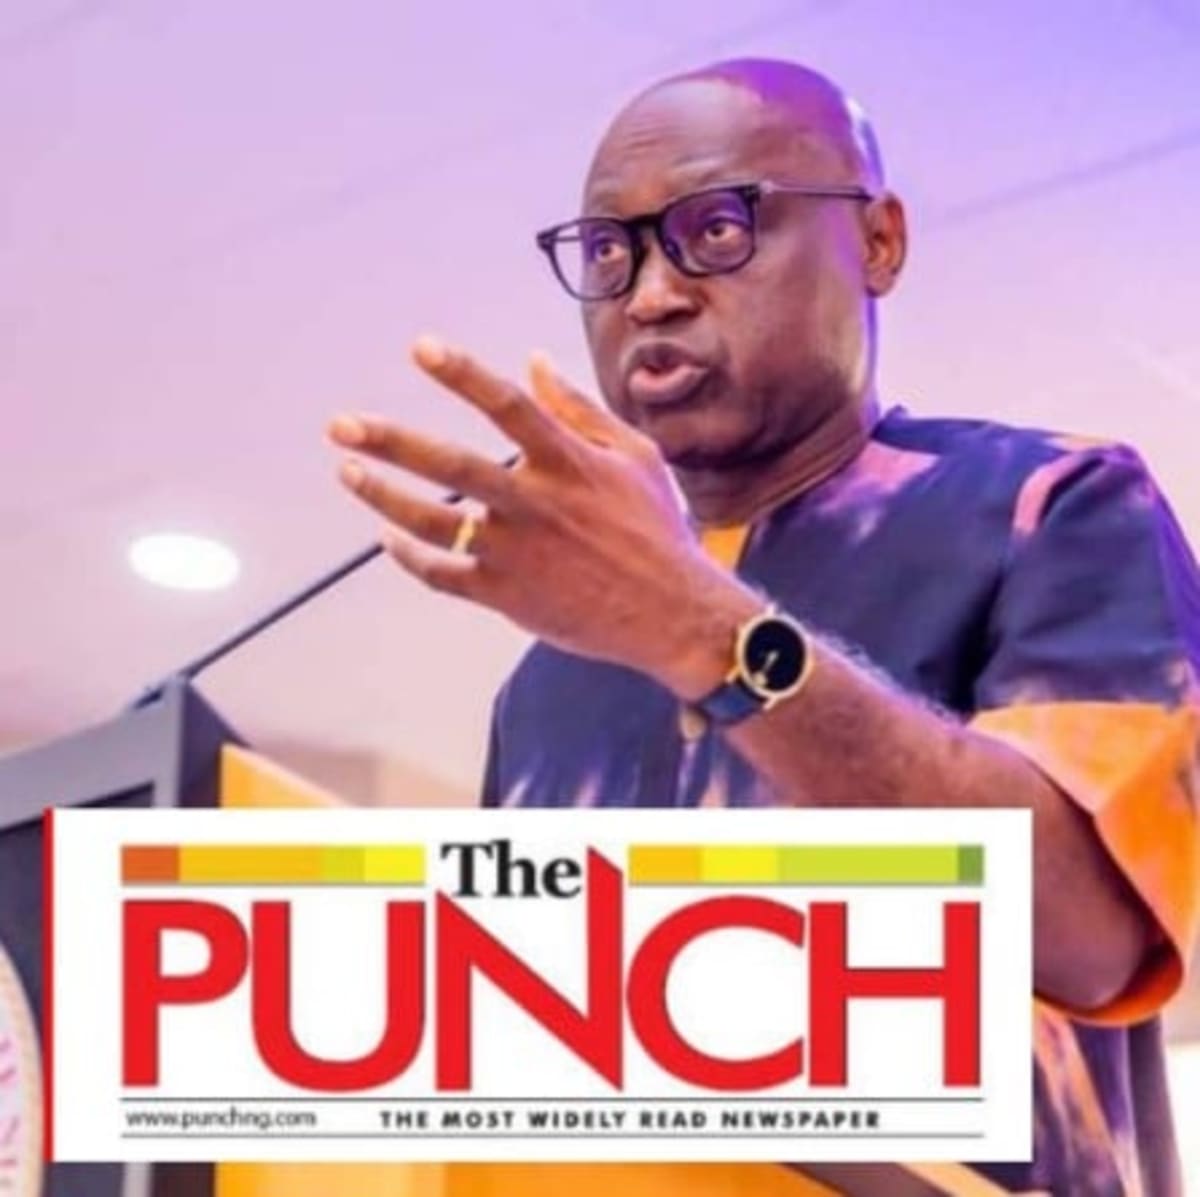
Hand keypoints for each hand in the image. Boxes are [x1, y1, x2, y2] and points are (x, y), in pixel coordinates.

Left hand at [327, 337, 758, 696]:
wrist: (672, 614)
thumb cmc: (657, 529)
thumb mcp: (635, 456)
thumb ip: (579, 409)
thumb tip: (534, 360)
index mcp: (569, 463)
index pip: (507, 405)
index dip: (461, 374)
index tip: (419, 348)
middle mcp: (536, 504)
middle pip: (450, 466)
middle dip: (390, 442)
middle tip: (340, 425)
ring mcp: (517, 554)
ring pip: (433, 523)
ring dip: (383, 496)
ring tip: (348, 472)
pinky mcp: (507, 597)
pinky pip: (443, 576)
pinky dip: (410, 557)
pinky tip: (388, 538)